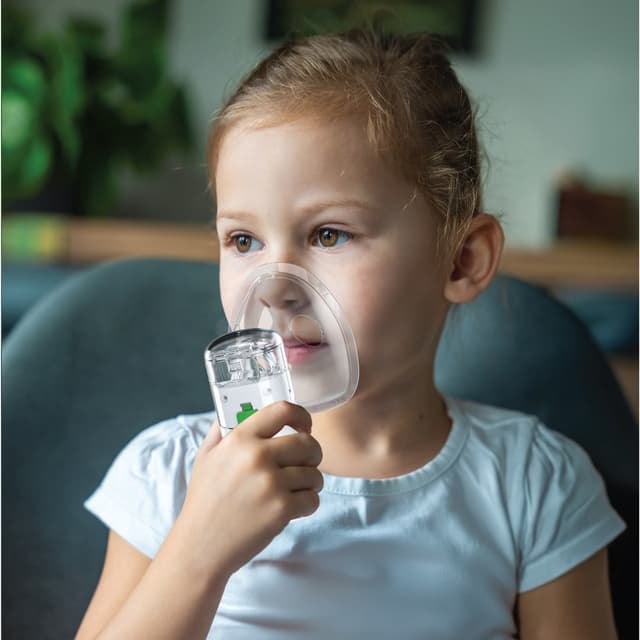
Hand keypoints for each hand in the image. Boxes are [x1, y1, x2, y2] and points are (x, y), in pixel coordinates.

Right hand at [174, 401, 322, 578]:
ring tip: (294, 491)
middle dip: (313, 454)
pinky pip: (313, 499)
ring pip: (315, 474)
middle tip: (305, 464)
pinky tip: (291, 508)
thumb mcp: (206, 457)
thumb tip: (234, 408)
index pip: (283, 410)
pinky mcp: (281, 509)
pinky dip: (308, 504)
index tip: (305, 427)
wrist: (200, 546)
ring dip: (311, 484)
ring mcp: (270, 483)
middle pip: (308, 443)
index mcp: (240, 438)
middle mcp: (256, 456)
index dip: (302, 416)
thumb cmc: (205, 501)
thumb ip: (222, 430)